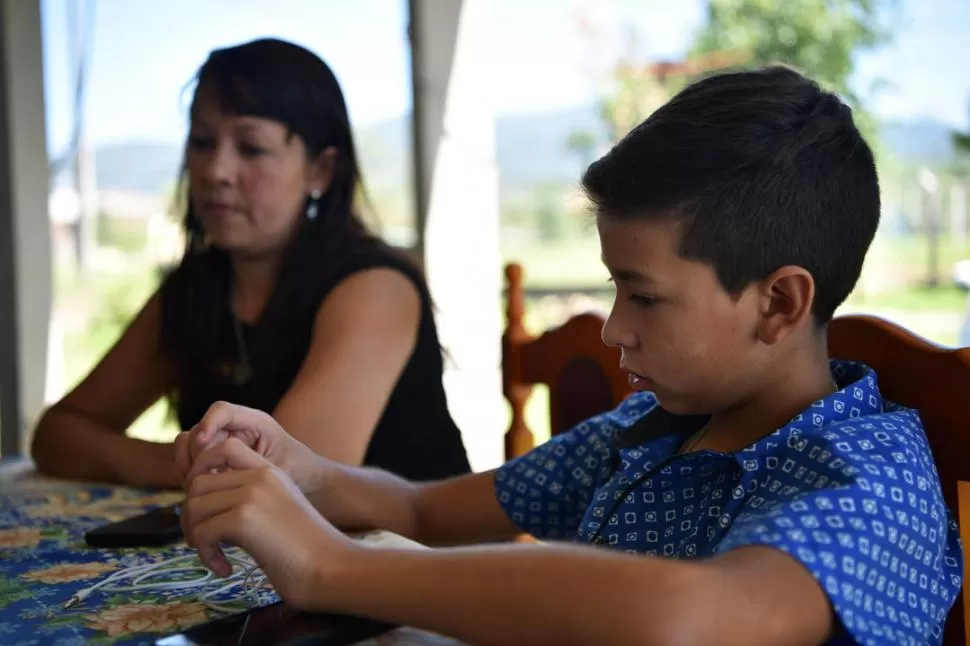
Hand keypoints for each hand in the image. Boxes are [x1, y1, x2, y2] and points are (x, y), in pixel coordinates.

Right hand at [175, 402, 323, 494]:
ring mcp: (222, 444)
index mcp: (255, 422)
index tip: (204, 444)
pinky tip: (202, 492)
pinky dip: (190, 475)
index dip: (208, 423)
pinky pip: (190, 462)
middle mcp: (234, 429)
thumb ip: (249, 466)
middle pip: (199, 431)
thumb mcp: (277, 469)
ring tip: (201, 487)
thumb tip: (215, 471)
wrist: (306, 482)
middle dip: (196, 454)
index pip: (222, 410)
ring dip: (189, 465)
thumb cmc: (297, 472)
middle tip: (202, 478)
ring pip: (188, 446)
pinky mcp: (214, 460)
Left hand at [181, 442, 357, 608]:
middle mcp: (260, 477)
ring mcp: (252, 496)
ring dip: (196, 536)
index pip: (225, 448)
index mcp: (270, 471)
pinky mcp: (244, 520)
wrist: (328, 567)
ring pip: (194, 507)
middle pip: (199, 482)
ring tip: (214, 555)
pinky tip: (225, 569)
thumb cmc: (307, 549)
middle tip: (203, 541)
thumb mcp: (279, 510)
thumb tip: (201, 505)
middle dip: (192, 514)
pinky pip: (201, 533)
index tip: (204, 503)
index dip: (202, 470)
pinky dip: (206, 556)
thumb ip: (250, 499)